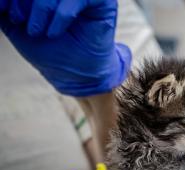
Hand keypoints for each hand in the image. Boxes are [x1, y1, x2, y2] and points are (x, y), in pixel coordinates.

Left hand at [0, 0, 130, 96]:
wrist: (78, 75)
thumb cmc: (51, 50)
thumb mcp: (16, 26)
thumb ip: (5, 7)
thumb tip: (0, 2)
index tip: (5, 12)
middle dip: (24, 1)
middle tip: (18, 20)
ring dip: (42, 8)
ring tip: (37, 32)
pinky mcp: (102, 1)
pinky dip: (62, 14)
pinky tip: (54, 33)